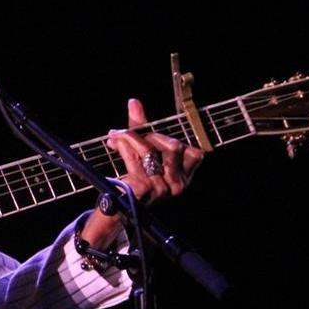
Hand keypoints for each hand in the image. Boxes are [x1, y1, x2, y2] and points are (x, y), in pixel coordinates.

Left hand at [81, 98, 204, 246]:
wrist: (114, 206)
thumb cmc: (132, 178)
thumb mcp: (141, 151)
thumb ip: (140, 127)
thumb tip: (133, 102)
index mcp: (185, 178)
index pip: (194, 152)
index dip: (173, 138)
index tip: (151, 132)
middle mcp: (178, 184)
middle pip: (173, 145)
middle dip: (149, 135)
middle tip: (127, 134)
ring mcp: (162, 188)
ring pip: (151, 149)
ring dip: (131, 138)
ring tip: (116, 136)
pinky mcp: (144, 188)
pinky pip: (136, 157)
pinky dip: (124, 145)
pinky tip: (114, 142)